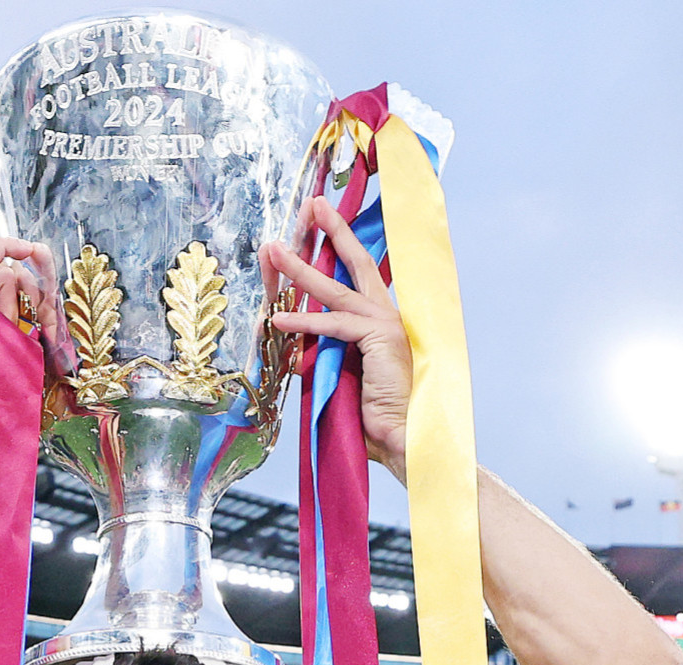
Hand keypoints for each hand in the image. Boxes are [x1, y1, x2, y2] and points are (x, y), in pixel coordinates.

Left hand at [262, 197, 413, 477]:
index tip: (319, 229)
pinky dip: (304, 323)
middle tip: (313, 206)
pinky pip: (333, 325)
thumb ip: (321, 362)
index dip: (338, 252)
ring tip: (274, 251)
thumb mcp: (343, 382)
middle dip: (333, 232)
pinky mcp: (379, 339)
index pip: (355, 282)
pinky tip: (280, 319)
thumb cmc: (379, 420)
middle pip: (356, 265)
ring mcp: (386, 326)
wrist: (408, 440)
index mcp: (383, 326)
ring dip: (301, 269)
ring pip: (336, 289)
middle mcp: (388, 318)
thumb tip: (293, 354)